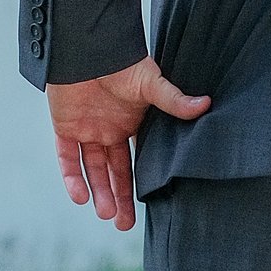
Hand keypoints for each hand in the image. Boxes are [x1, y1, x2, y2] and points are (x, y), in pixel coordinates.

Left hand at [46, 57, 208, 230]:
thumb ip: (173, 100)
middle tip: (123, 225)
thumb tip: (206, 105)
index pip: (136, 161)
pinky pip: (66, 157)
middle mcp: (110, 130)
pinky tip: (80, 196)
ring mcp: (87, 129)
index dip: (139, 184)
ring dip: (98, 191)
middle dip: (119, 198)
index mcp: (132, 123)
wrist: (87, 45)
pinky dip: (71, 177)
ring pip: (92, 169)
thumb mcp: (151, 83)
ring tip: (106, 214)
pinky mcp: (64, 126)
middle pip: (114, 172)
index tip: (146, 207)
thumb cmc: (122, 60)